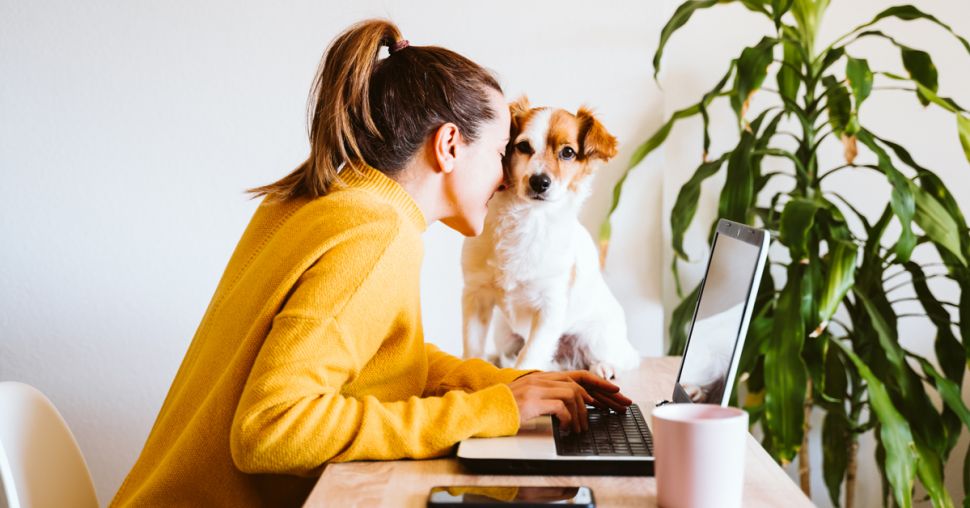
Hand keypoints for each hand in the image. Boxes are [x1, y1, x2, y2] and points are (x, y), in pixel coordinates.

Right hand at [506, 370, 632, 432]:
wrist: (482, 409)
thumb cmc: (504, 408)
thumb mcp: (528, 399)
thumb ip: (546, 397)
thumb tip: (568, 407)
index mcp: (542, 378)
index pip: (577, 375)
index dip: (598, 382)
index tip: (615, 390)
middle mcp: (542, 379)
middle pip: (580, 383)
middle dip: (601, 396)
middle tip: (614, 409)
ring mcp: (537, 388)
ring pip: (573, 394)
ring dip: (580, 414)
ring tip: (579, 429)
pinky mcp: (533, 401)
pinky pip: (561, 407)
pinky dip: (569, 419)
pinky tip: (567, 429)